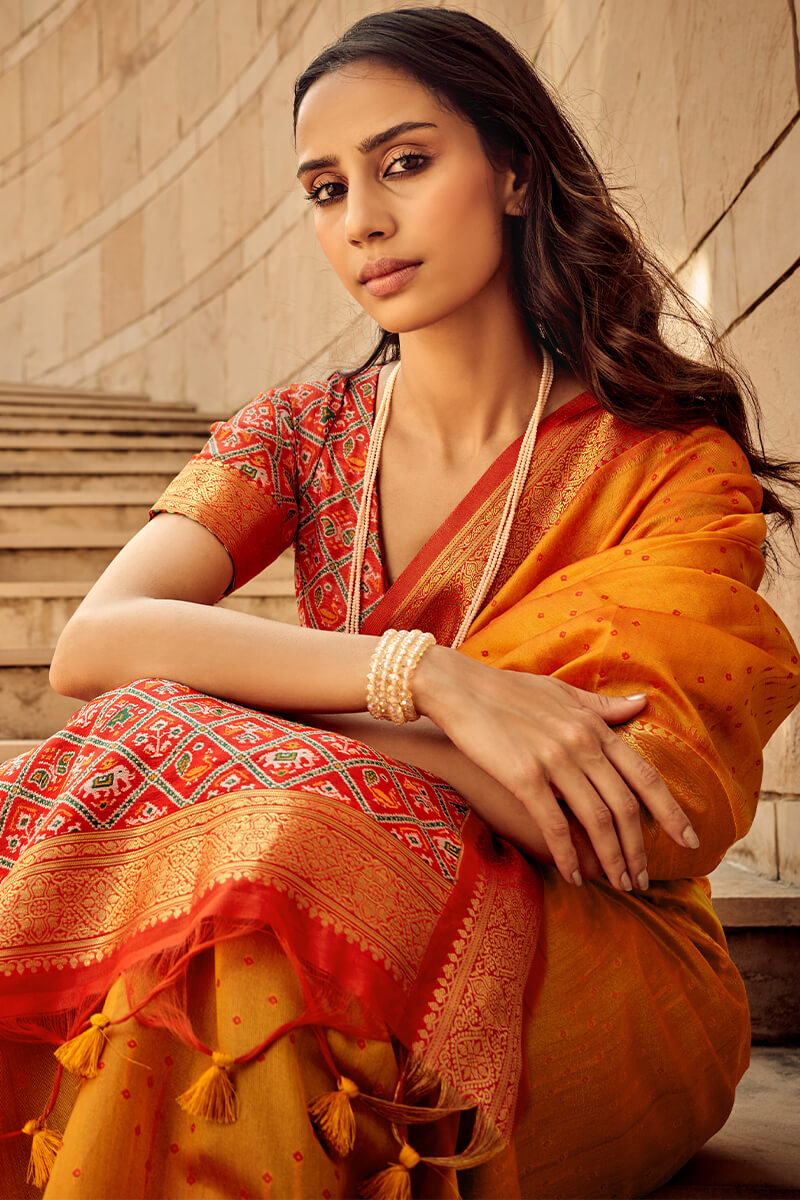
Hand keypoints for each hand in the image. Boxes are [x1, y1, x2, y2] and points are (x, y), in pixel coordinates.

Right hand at [413, 647, 697, 889]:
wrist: (457, 688)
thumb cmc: (506, 690)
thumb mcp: (561, 692)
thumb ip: (602, 706)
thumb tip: (643, 703)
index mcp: (593, 726)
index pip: (645, 776)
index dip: (670, 812)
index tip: (688, 840)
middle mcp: (581, 743)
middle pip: (625, 807)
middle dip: (638, 850)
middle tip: (644, 880)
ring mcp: (554, 760)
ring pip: (597, 821)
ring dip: (611, 859)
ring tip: (618, 884)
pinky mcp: (523, 777)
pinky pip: (555, 826)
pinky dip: (568, 856)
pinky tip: (573, 876)